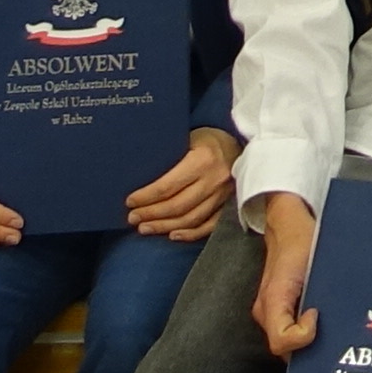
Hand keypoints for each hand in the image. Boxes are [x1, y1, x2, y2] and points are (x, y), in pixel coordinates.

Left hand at [125, 123, 240, 242]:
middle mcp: (215, 179)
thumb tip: (138, 174)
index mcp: (203, 159)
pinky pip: (209, 226)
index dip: (146, 197)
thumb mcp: (189, 137)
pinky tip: (172, 235)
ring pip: (191, 219)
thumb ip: (170, 155)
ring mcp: (224, 195)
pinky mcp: (230, 204)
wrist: (242, 142)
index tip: (130, 202)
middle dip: (151, 214)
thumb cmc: (208, 139)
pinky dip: (190, 234)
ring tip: (145, 228)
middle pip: (178, 206)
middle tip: (132, 218)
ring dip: (165, 226)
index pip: (168, 186)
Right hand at [250, 193, 322, 357]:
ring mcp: (272, 311)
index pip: (281, 341)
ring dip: (313, 343)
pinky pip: (292, 329)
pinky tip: (333, 326)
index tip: (318, 315)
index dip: (302, 338)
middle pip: (286, 349)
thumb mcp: (314, 258)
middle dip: (312, 350)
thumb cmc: (303, 240)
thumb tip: (326, 315)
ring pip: (290, 342)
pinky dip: (310, 333)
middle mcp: (267, 311)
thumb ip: (320, 287)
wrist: (289, 224)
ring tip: (339, 336)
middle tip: (338, 339)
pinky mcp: (281, 308)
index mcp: (272, 300)